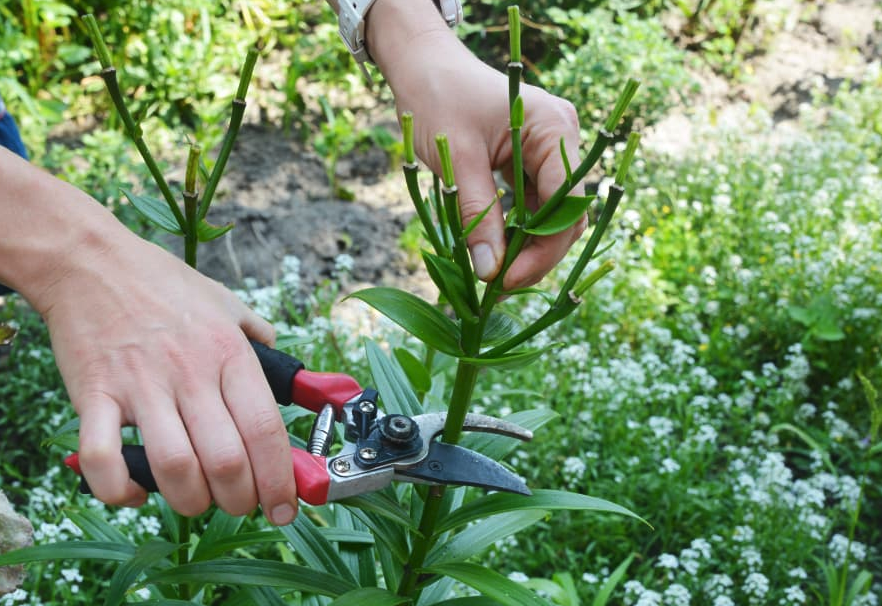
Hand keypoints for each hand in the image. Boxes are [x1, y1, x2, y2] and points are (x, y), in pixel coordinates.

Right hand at [21, 195, 297, 523]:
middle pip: (227, 460)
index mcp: (230, 354)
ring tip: (197, 500)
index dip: (282, 480)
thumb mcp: (226, 302)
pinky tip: (136, 491)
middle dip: (241, 500)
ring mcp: (141, 386)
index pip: (267, 430)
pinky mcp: (94, 395)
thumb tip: (290, 371)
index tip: (286, 507)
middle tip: (240, 504)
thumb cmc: (163, 284)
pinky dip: (120, 490)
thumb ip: (260, 338)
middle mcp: (191, 373)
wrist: (91, 262)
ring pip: (175, 468)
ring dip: (191, 501)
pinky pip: (104, 458)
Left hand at [368, 0, 585, 289]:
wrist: (421, 65)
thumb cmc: (437, 98)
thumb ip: (478, 215)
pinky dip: (517, 229)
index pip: (567, 203)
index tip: (507, 279)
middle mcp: (561, 138)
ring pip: (551, 213)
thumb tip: (491, 270)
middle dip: (537, 253)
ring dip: (527, 246)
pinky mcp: (531, 159)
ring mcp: (548, 149)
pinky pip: (534, 203)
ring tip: (495, 273)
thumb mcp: (457, 162)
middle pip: (565, 213)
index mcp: (552, 128)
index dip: (544, 249)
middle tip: (499, 284)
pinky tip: (496, 250)